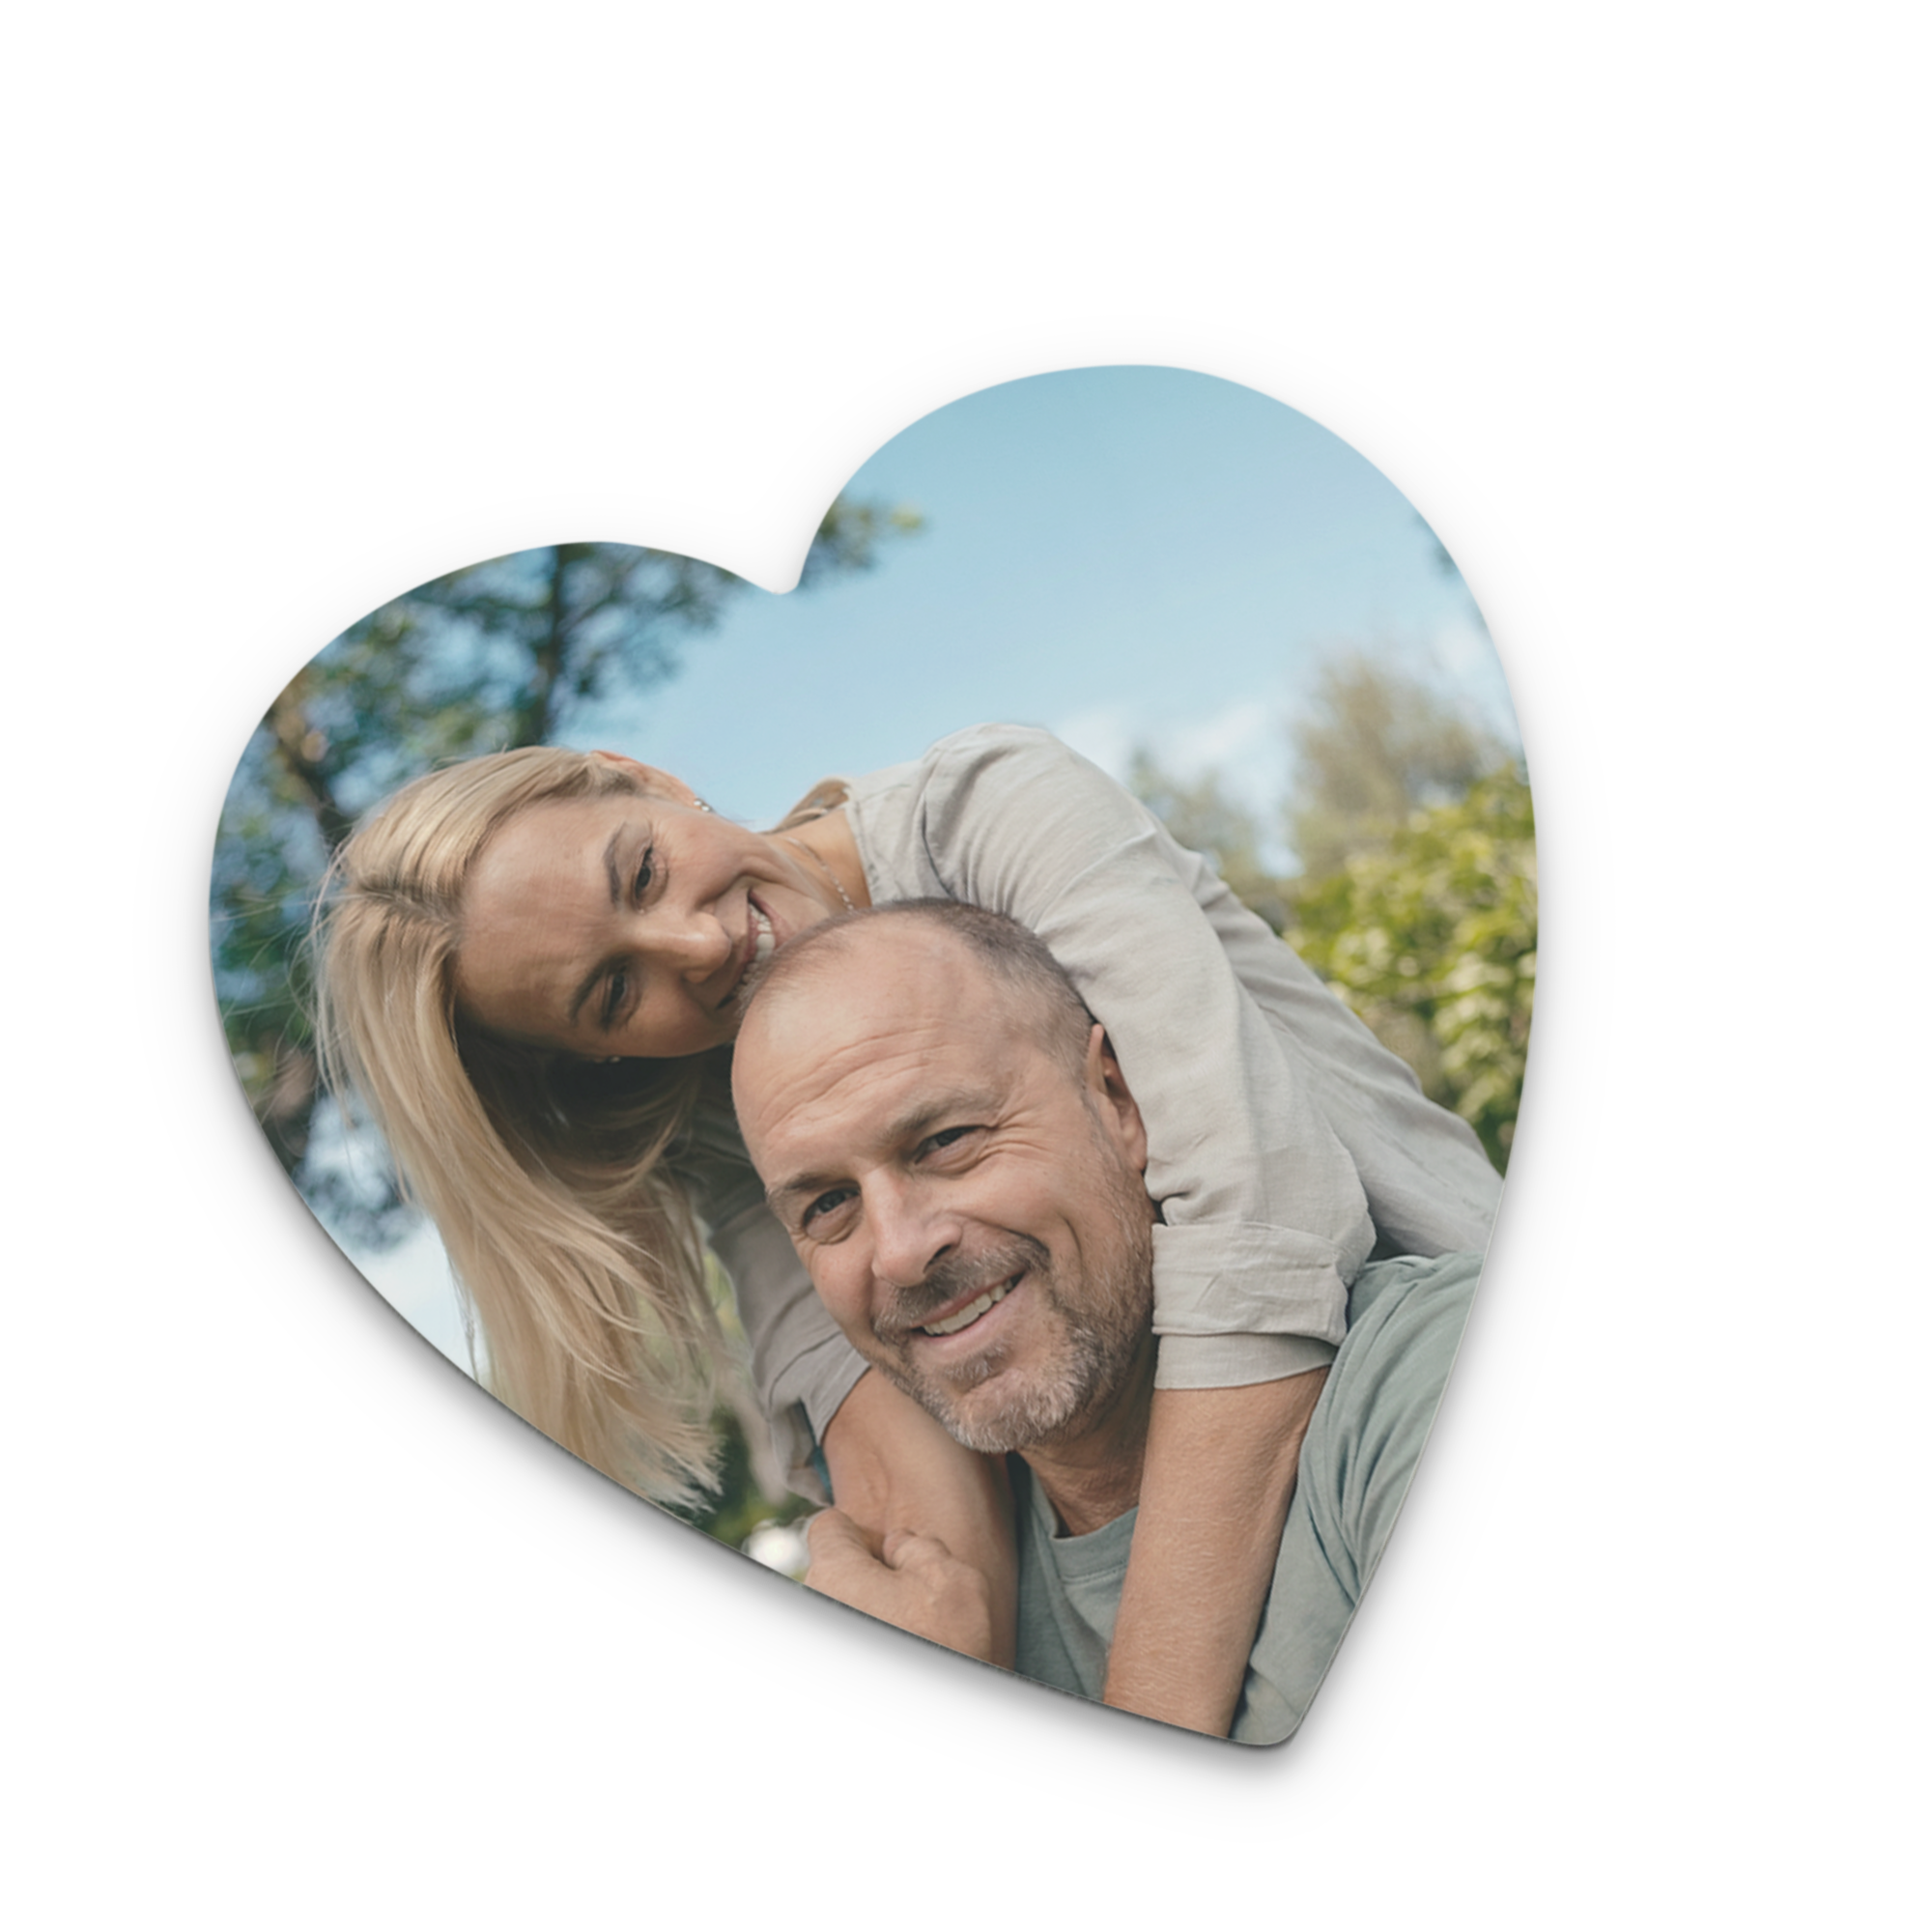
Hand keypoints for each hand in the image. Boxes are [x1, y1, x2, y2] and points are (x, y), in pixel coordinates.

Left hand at [802, 1508, 999, 1663]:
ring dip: (871, 1610)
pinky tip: (905, 1640)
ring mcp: (825, 1623)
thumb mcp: (952, 1580)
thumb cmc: (941, 1645)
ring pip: (844, 1605)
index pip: (830, 1527)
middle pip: (835, 1570)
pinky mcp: (832, 1657)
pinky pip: (851, 1621)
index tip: (892, 1556)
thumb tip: (899, 1544)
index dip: (865, 1534)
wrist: (933, 1711)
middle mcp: (817, 1600)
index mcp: (835, 1571)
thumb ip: (919, 1547)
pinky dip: (874, 1626)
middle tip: (911, 1598)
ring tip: (912, 1630)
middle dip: (870, 1577)